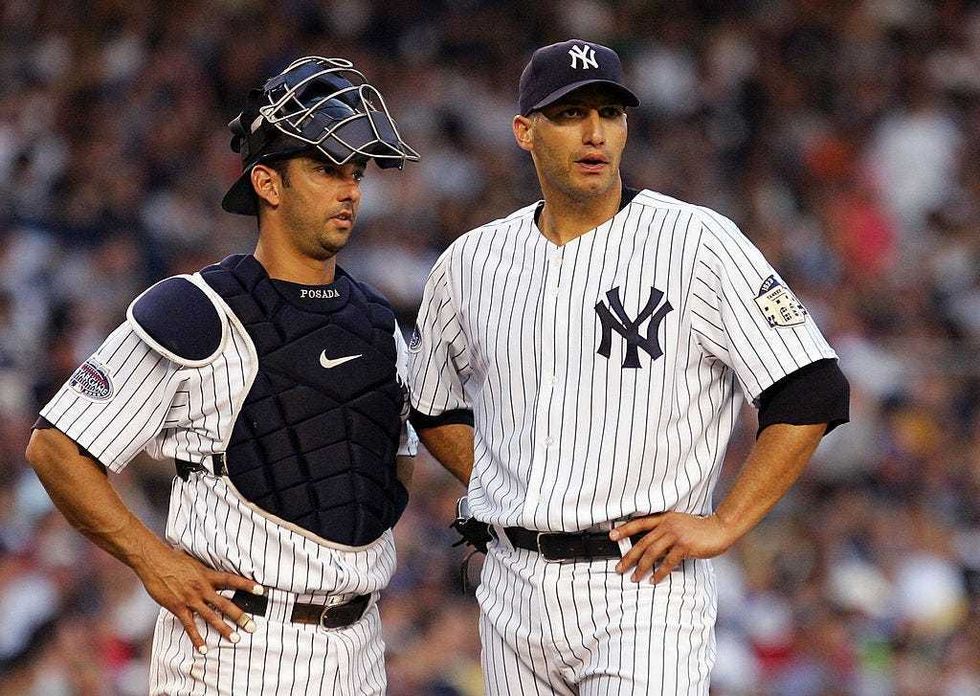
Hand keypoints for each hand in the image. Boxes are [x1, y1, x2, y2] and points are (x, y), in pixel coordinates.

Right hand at [135, 545, 261, 653]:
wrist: (154, 561)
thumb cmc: (173, 559)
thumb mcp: (194, 562)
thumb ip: (205, 571)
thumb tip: (214, 572)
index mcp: (208, 575)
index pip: (232, 580)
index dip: (247, 585)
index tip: (261, 590)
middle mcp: (202, 588)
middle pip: (225, 603)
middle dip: (240, 616)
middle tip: (252, 627)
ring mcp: (190, 599)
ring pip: (211, 617)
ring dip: (223, 629)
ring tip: (235, 639)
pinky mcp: (178, 607)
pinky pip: (190, 626)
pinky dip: (197, 638)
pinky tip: (204, 649)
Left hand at [610, 512, 732, 583]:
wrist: (719, 528)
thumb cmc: (700, 529)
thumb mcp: (679, 524)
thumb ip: (665, 533)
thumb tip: (650, 550)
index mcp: (664, 518)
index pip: (639, 523)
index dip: (624, 529)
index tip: (611, 536)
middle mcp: (667, 525)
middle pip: (642, 542)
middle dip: (628, 556)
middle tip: (619, 568)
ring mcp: (676, 535)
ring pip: (652, 553)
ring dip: (641, 567)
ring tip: (634, 577)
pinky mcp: (684, 546)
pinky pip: (668, 562)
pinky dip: (659, 573)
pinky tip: (653, 580)